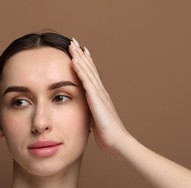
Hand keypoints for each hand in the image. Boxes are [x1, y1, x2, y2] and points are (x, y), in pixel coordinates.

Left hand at [69, 38, 130, 154]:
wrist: (117, 142)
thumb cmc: (107, 135)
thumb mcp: (95, 120)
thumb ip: (90, 113)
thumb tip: (84, 112)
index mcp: (99, 96)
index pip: (90, 75)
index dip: (85, 63)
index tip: (78, 52)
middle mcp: (100, 92)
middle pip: (89, 68)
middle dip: (81, 54)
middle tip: (74, 41)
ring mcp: (99, 94)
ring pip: (88, 71)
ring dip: (80, 57)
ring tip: (73, 45)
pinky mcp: (97, 99)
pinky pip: (86, 81)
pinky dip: (80, 70)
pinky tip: (74, 60)